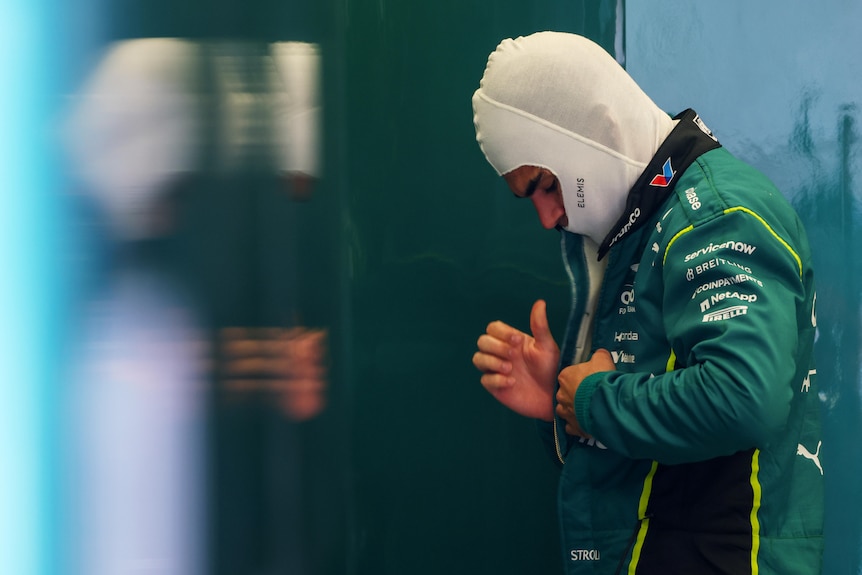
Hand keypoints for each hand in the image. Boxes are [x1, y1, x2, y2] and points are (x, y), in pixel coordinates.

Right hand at [472, 300, 559, 420]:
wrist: (553, 395)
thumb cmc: (551, 369)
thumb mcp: (547, 346)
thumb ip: (540, 325)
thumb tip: (540, 302)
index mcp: (511, 340)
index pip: (493, 328)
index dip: (501, 333)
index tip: (517, 340)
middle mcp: (501, 353)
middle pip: (482, 341)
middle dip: (495, 346)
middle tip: (513, 354)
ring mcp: (496, 369)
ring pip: (478, 359)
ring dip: (491, 362)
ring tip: (509, 368)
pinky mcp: (495, 386)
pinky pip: (485, 379)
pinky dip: (496, 379)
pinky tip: (512, 382)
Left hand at [556, 349, 614, 436]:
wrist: (605, 402)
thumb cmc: (600, 379)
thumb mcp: (602, 359)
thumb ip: (598, 356)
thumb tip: (600, 354)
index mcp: (565, 377)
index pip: (567, 375)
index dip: (578, 378)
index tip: (587, 380)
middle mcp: (561, 395)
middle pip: (565, 393)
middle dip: (575, 394)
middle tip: (589, 395)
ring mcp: (566, 412)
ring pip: (566, 410)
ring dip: (574, 410)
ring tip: (588, 409)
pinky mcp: (573, 427)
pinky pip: (572, 426)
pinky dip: (578, 424)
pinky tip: (588, 422)